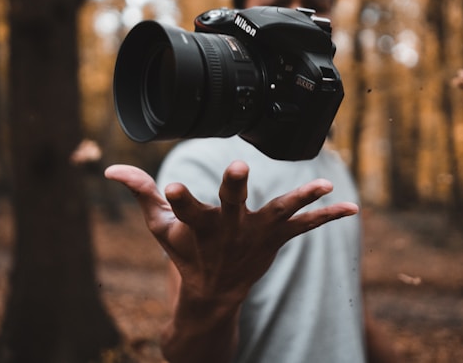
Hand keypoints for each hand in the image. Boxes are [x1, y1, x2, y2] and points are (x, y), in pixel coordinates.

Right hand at [104, 161, 358, 304]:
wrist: (213, 293)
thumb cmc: (184, 254)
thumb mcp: (159, 227)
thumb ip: (140, 193)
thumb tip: (109, 169)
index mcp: (197, 228)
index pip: (183, 211)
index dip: (178, 199)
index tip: (171, 186)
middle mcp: (228, 232)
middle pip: (231, 207)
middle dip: (234, 189)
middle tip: (239, 169)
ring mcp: (255, 237)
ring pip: (279, 214)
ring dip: (300, 199)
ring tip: (323, 186)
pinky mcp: (275, 240)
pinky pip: (305, 227)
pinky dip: (327, 217)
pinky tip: (353, 208)